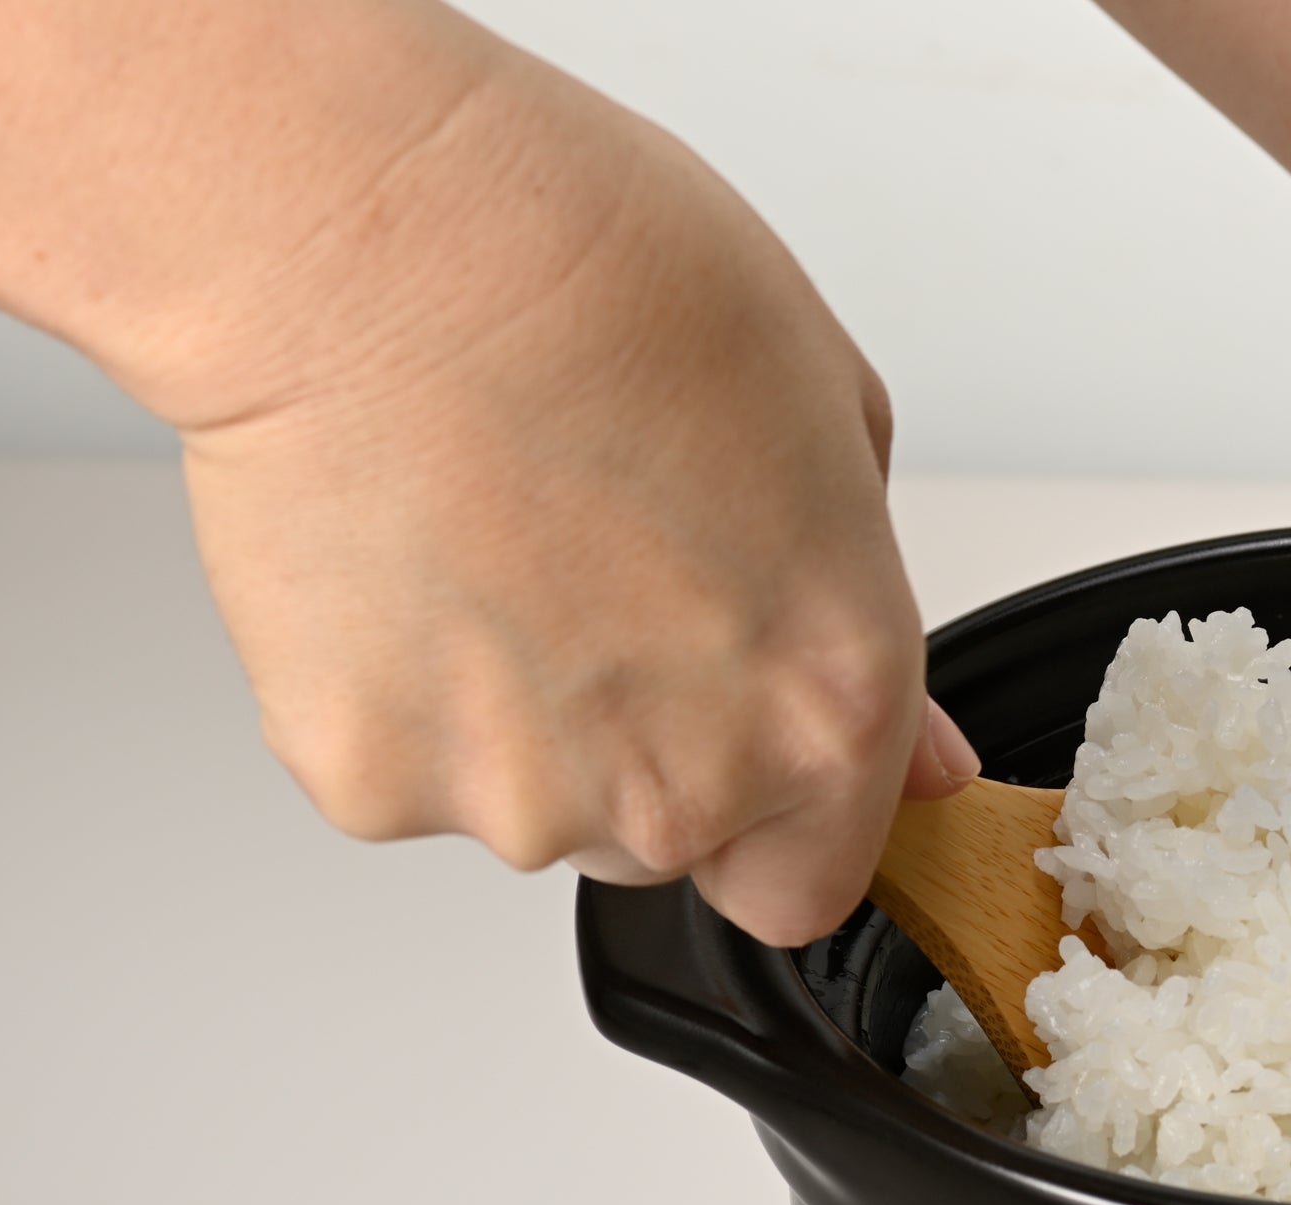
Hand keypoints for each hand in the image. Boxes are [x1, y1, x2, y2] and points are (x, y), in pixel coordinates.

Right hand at [160, 38, 960, 944]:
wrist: (376, 241)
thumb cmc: (601, 280)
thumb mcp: (833, 424)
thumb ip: (868, 625)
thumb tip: (918, 757)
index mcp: (829, 708)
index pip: (814, 879)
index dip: (778, 812)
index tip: (743, 733)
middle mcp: (687, 787)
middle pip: (670, 843)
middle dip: (644, 741)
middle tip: (596, 573)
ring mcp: (522, 800)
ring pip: (533, 809)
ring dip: (519, 717)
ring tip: (493, 542)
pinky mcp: (372, 780)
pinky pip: (400, 769)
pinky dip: (398, 693)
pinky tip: (408, 557)